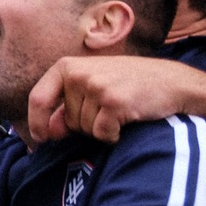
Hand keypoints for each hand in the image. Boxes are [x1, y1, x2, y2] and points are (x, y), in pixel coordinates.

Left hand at [26, 54, 205, 143]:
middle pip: (67, 120)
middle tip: (107, 110)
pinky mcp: (114, 102)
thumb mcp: (91, 84)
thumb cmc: (126, 84)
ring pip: (85, 129)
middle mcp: (77, 74)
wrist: (169, 81)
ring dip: (101, 129)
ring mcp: (95, 86)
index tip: (41, 139)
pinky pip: (102, 134)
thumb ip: (67, 104)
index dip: (36, 122)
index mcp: (66, 66)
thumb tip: (48, 131)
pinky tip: (127, 120)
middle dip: (85, 125)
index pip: (38, 98)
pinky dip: (114, 135)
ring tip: (119, 111)